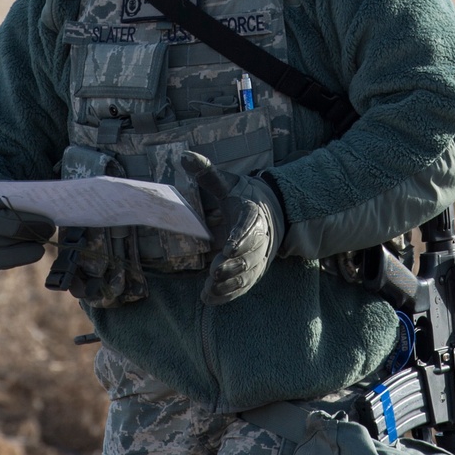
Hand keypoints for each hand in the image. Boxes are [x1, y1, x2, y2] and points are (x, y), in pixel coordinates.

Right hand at [0, 178, 54, 269]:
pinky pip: (1, 262)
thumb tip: (43, 204)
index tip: (48, 215)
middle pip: (8, 227)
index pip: (4, 202)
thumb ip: (12, 191)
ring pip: (6, 246)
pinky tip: (33, 251)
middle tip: (50, 228)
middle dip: (33, 228)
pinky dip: (20, 257)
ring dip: (29, 245)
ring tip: (43, 238)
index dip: (29, 211)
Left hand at [182, 153, 284, 305]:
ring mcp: (259, 257)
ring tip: (210, 288)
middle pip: (250, 255)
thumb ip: (207, 172)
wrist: (270, 212)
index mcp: (253, 214)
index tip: (229, 246)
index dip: (240, 237)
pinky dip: (229, 294)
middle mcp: (260, 238)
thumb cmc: (243, 196)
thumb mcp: (227, 182)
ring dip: (230, 282)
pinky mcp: (254, 271)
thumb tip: (184, 156)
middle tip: (215, 270)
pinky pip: (243, 285)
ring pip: (247, 273)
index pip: (249, 226)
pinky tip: (210, 298)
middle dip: (233, 264)